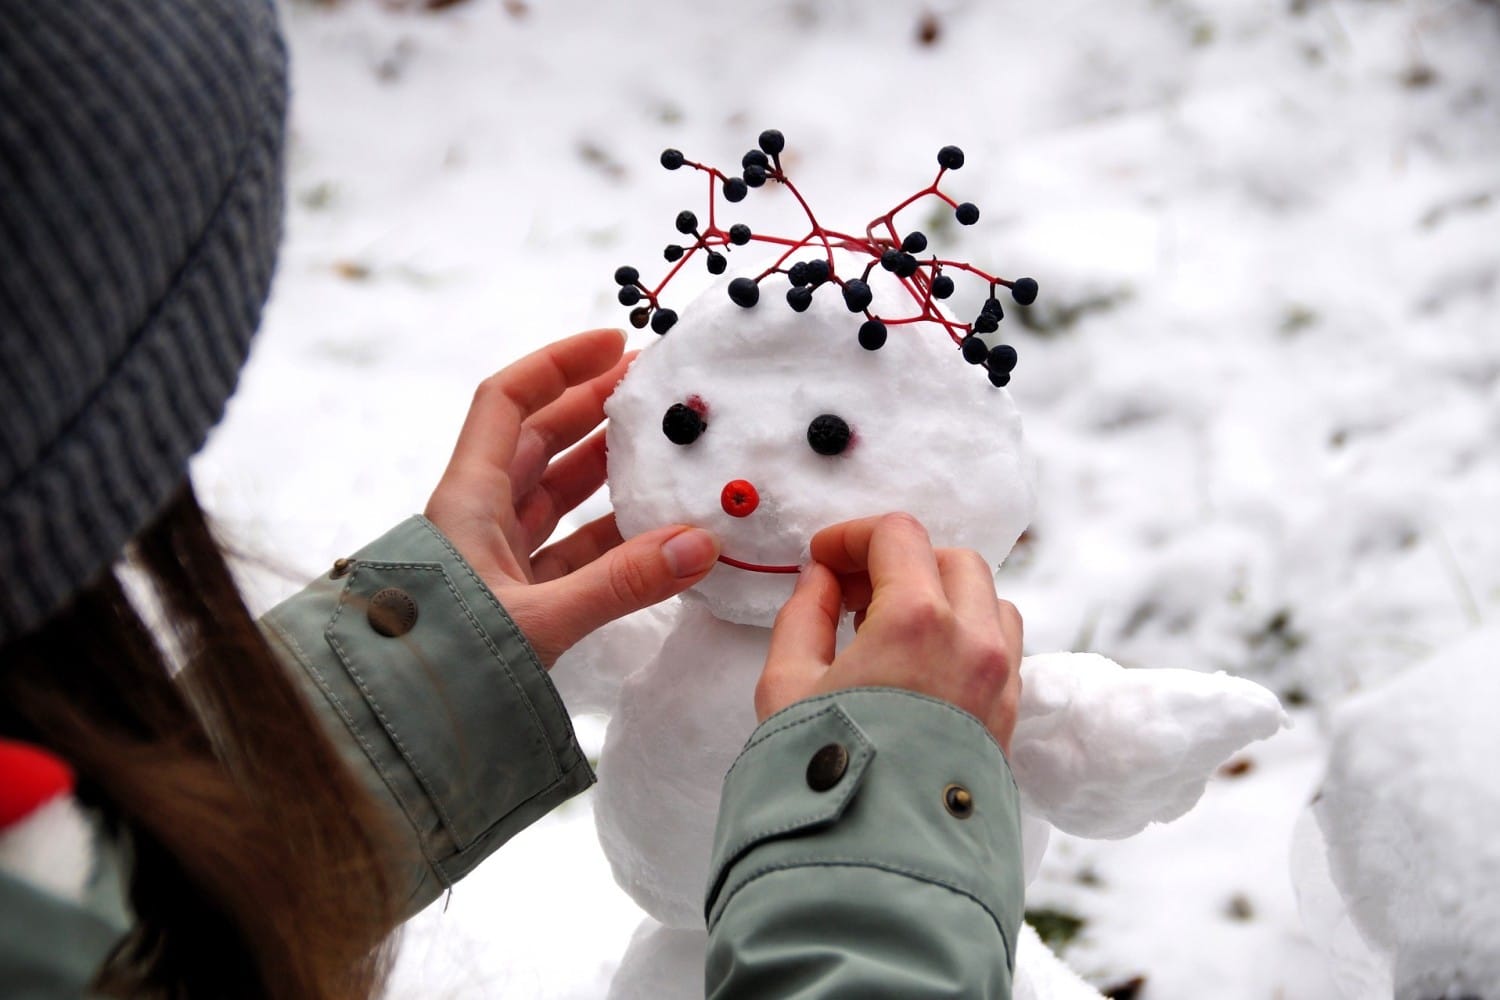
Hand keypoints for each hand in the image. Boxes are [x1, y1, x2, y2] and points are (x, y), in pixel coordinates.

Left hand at [425, 329, 719, 666]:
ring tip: (663, 446)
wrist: (405, 732)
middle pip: (538, 438)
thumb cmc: (448, 664)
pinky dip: (611, 535)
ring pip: (556, 493)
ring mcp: (497, 557)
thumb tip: (701, 544)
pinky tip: (656, 529)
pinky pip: (570, 548)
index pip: (506, 401)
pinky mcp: (517, 596)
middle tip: (653, 388)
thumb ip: (621, 583)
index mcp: (467, 499)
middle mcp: (478, 517)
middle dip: (593, 406)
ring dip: (605, 467)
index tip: (613, 341)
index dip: (557, 363)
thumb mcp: (539, 619)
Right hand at [755, 513, 1022, 752]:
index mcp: (917, 620)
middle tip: (851, 593)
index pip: (898, 535)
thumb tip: (821, 580)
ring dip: (941, 595)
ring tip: (889, 629)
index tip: (824, 559)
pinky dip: (964, 634)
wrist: (876, 864)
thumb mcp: (786, 684)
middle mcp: (973, 640)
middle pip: (951, 558)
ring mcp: (1000, 678)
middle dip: (900, 562)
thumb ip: (804, 614)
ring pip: (987, 598)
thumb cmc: (822, 777)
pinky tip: (919, 666)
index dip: (853, 536)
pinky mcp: (1009, 714)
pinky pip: (1000, 646)